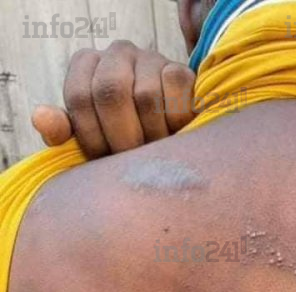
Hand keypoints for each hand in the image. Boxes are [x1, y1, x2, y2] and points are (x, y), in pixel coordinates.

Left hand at [32, 41, 195, 157]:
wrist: (167, 137)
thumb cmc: (121, 140)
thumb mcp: (89, 139)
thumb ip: (63, 132)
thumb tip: (41, 119)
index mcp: (86, 65)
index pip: (79, 97)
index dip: (92, 136)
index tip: (104, 160)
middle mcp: (116, 53)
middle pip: (111, 93)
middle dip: (122, 136)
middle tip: (132, 159)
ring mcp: (149, 57)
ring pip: (146, 97)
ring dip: (152, 134)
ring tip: (155, 150)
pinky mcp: (180, 68)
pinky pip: (175, 89)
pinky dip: (175, 119)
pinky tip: (174, 132)